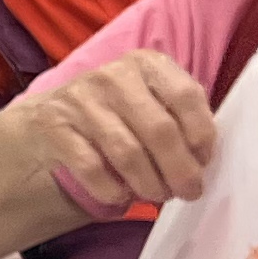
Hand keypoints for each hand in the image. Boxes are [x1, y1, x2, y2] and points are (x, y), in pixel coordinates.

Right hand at [23, 51, 216, 209]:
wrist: (53, 115)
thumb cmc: (118, 112)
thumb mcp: (151, 100)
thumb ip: (180, 118)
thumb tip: (201, 162)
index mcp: (146, 63)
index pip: (186, 95)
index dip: (202, 134)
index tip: (204, 161)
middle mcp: (113, 76)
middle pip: (159, 129)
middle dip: (180, 169)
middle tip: (188, 192)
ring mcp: (81, 100)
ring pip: (127, 152)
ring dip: (149, 183)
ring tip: (157, 195)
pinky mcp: (54, 126)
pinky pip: (92, 167)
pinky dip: (112, 189)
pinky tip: (121, 194)